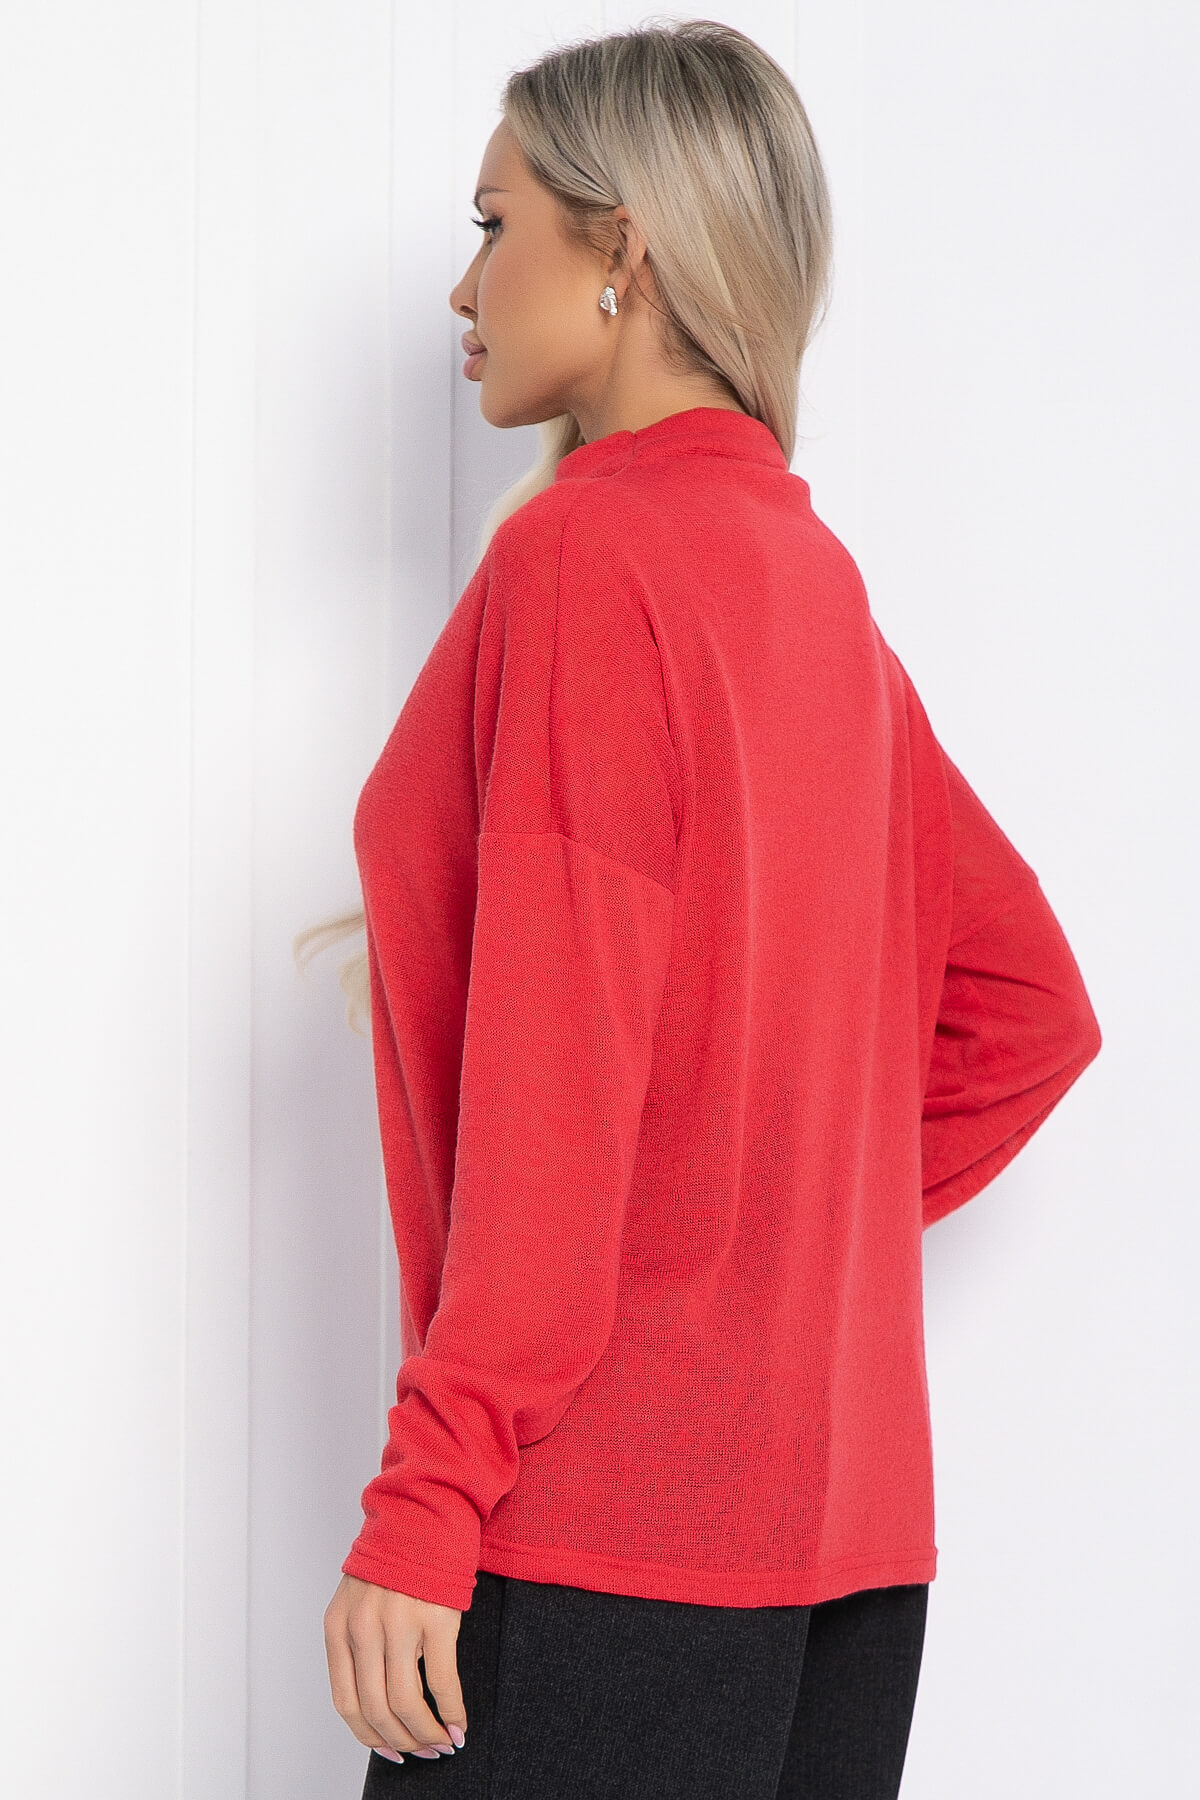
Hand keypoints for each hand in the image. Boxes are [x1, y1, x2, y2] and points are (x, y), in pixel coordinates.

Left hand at [324, 1573, 467, 1760]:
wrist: (424, 1510)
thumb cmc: (396, 1555)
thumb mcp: (359, 1598)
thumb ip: (358, 1642)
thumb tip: (378, 1702)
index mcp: (337, 1627)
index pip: (346, 1703)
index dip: (369, 1737)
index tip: (390, 1751)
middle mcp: (362, 1629)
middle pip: (376, 1709)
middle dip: (402, 1740)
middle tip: (424, 1752)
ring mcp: (398, 1624)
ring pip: (406, 1703)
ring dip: (426, 1733)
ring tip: (442, 1741)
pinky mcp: (434, 1619)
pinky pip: (442, 1681)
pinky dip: (452, 1710)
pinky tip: (459, 1721)